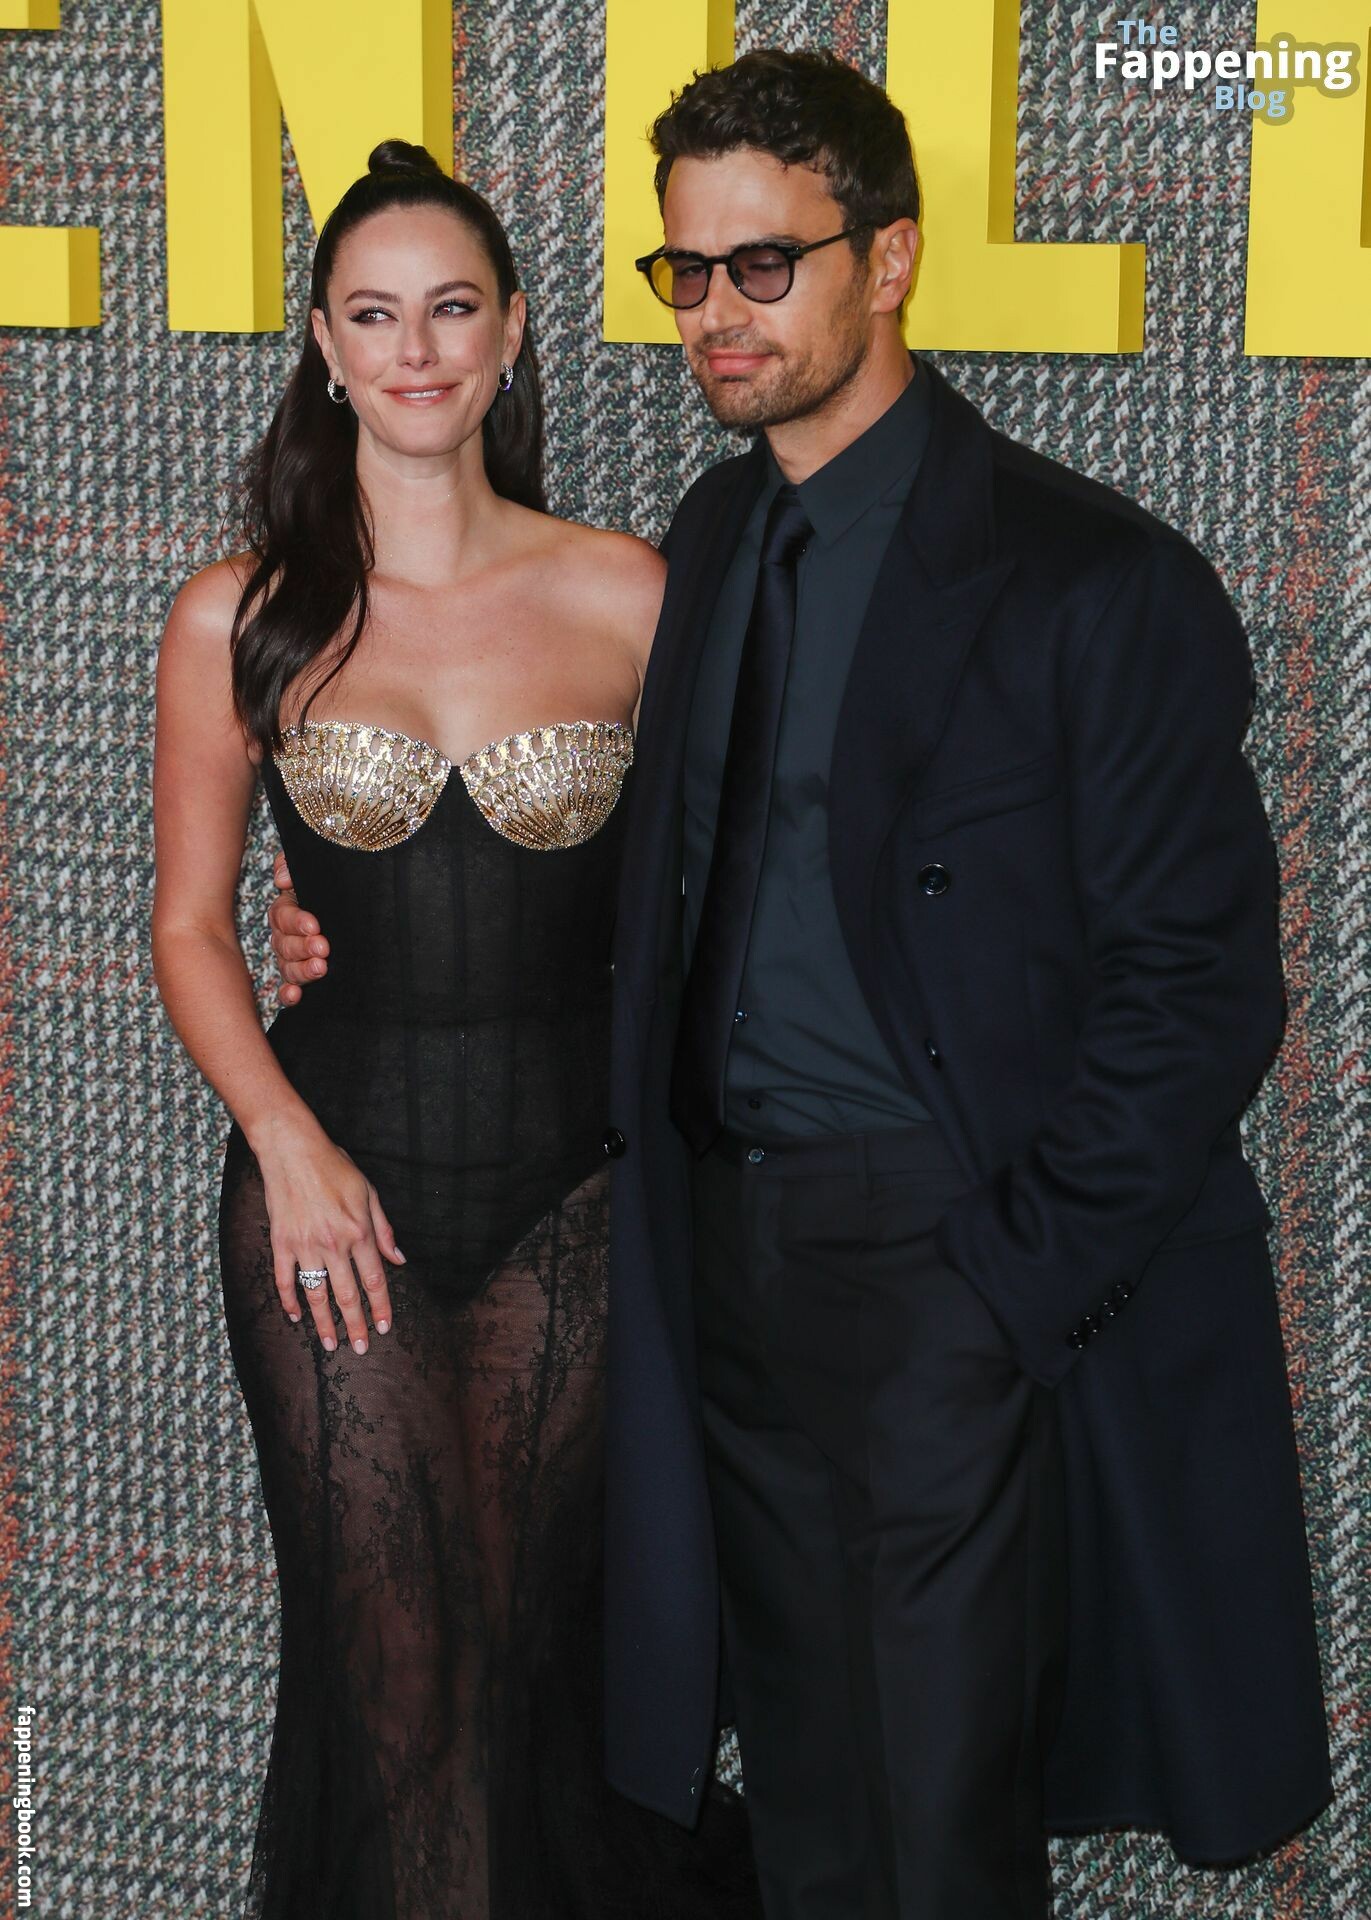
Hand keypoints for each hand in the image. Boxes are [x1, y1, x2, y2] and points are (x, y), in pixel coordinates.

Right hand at [255, 1112, 405, 1351]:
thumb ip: (384, 1230)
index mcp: (359, 1231)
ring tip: (331, 1344)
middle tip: (361, 1348)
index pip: (374, 1279)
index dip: (381, 1306)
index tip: (384, 1327)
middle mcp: (333, 1243)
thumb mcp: (369, 1193)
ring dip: (324, 1323)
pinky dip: (289, 1300)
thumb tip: (399, 1260)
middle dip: (356, 1325)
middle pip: (348, 1294)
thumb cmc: (334, 1167)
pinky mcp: (281, 1242)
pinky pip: (284, 1279)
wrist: (292, 1150)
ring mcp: (305, 1245)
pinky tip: (295, 1317)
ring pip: (316, 1293)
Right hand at [269, 852, 328, 1005]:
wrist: (362, 912)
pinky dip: (289, 995)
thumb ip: (293, 866)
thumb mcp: (318, 872)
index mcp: (288, 910)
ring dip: (301, 970)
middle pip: (284, 945)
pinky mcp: (303, 980)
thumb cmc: (336, 888)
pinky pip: (288, 989)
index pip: (283, 916)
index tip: (314, 925)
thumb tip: (282, 880)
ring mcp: (293, 960)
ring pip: (287, 968)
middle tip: (323, 948)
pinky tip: (296, 996)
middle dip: (303, 947)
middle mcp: (286, 937)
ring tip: (321, 968)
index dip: (296, 922)